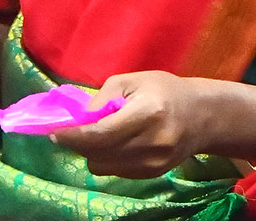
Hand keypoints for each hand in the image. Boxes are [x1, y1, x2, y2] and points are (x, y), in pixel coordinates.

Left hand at [49, 71, 208, 177]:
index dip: (73, 136)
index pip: (101, 134)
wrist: (202, 117)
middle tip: (71, 129)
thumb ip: (103, 99)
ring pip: (103, 166)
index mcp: (147, 113)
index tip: (53, 132)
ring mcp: (153, 164)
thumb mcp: (132, 80)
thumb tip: (77, 119)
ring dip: (92, 151)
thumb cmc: (164, 90)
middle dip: (78, 142)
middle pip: (98, 153)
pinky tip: (116, 142)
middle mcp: (150, 144)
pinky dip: (107, 158)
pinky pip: (115, 171)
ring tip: (100, 133)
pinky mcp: (152, 175)